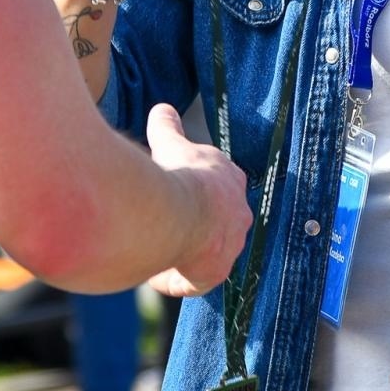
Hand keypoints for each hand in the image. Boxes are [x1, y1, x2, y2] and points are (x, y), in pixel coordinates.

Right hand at [144, 103, 250, 297]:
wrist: (183, 210)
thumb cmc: (181, 173)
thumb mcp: (171, 144)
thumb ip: (168, 128)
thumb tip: (161, 108)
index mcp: (231, 184)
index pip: (219, 192)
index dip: (196, 196)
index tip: (175, 197)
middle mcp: (238, 218)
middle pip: (215, 225)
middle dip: (191, 227)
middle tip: (163, 225)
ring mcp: (229, 248)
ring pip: (202, 254)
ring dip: (179, 252)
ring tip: (153, 249)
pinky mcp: (211, 275)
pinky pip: (190, 282)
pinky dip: (169, 278)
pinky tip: (151, 271)